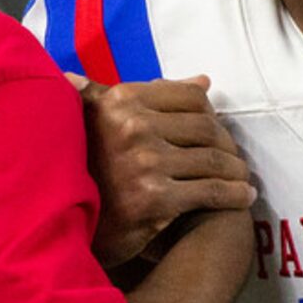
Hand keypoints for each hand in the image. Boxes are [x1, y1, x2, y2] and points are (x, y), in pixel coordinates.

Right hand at [70, 73, 255, 267]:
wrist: (60, 221)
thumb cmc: (87, 168)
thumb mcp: (106, 121)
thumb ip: (152, 97)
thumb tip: (204, 80)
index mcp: (120, 101)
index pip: (189, 97)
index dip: (211, 114)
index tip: (218, 132)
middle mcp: (133, 126)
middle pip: (205, 128)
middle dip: (227, 145)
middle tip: (236, 159)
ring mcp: (145, 162)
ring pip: (212, 159)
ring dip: (235, 171)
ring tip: (241, 178)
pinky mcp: (154, 198)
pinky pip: (210, 191)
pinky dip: (233, 195)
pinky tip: (242, 199)